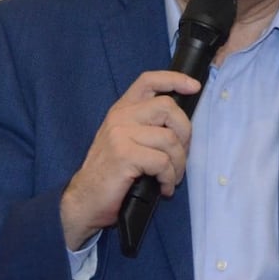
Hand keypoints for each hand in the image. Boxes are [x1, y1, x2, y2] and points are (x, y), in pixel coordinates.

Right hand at [60, 71, 199, 249]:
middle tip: (182, 155)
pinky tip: (163, 188)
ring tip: (172, 177)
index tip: (194, 86)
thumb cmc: (111, 173)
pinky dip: (169, 178)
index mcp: (122, 110)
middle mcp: (120, 117)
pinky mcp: (124, 155)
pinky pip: (162, 162)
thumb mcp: (125, 140)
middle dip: (185, 132)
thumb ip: (146, 125)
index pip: (148, 80)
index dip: (174, 79)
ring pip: (169, 139)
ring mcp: (121, 135)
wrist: (84, 200)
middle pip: (167, 107)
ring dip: (179, 163)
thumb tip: (182, 124)